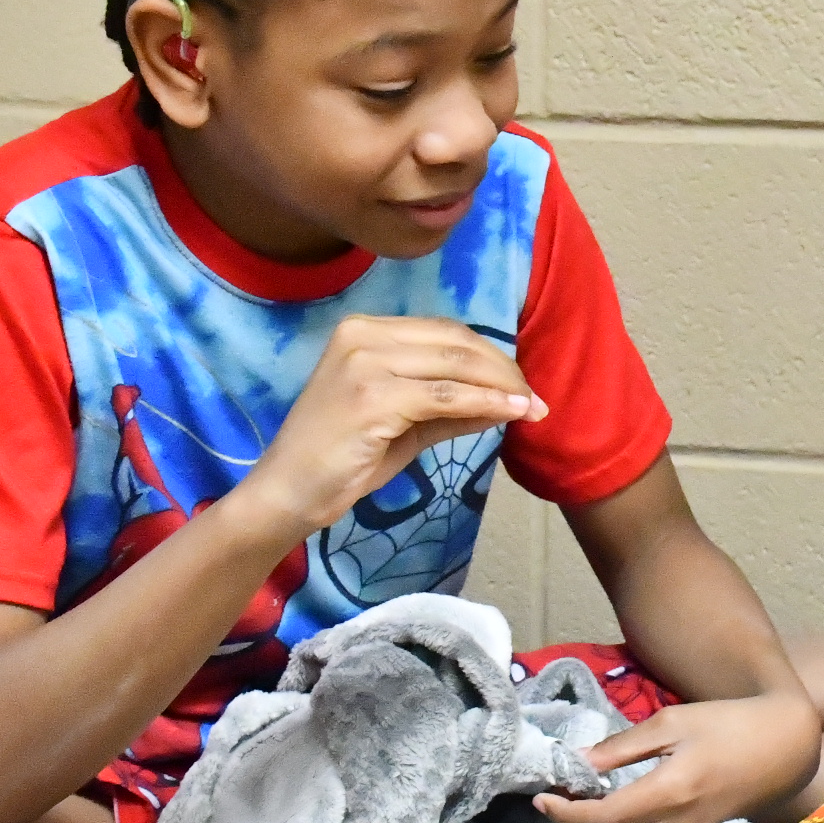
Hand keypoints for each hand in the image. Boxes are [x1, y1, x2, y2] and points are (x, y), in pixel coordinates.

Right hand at [231, 316, 546, 543]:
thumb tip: (509, 401)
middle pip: (456, 343)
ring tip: (532, 409)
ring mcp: (365, 363)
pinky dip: (486, 403)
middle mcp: (363, 335)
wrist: (287, 492)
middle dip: (504, 371)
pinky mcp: (372, 397)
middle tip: (536, 399)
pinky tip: (511, 414)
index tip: (524, 386)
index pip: (446, 333)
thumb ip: (451, 408)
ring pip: (456, 366)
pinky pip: (446, 396)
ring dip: (503, 387)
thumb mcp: (404, 426)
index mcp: (366, 330)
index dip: (492, 357)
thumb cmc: (341, 460)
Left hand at [535, 691, 822, 822]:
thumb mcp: (673, 722)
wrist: (786, 746)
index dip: (564, 813)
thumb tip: (578, 762)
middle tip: (552, 799)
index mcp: (667, 791)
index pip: (600, 818)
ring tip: (575, 804)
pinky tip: (610, 810)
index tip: (541, 796)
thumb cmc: (729, 723)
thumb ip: (623, 746)